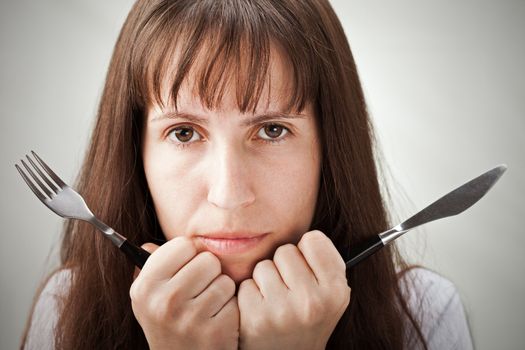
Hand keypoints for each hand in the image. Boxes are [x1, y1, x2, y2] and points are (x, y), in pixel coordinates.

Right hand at [130, 237, 238, 349]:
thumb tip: (148, 244)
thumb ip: (151, 268)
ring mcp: (190, 319)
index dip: (190, 255)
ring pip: (224, 280)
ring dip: (221, 291)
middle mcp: (164, 302)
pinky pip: (235, 300)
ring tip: (207, 306)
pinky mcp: (215, 332)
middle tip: (199, 290)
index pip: (183, 244)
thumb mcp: (149, 298)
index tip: (186, 268)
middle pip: (208, 260)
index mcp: (145, 287)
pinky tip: (217, 320)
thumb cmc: (168, 321)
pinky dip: (230, 308)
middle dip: (209, 272)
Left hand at [237, 230, 349, 349]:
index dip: (307, 251)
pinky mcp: (256, 318)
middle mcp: (312, 302)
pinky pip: (246, 284)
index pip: (313, 239)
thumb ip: (325, 262)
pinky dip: (250, 295)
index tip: (307, 266)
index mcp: (336, 291)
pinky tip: (261, 311)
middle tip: (290, 289)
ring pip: (263, 265)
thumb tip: (306, 222)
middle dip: (284, 265)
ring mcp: (283, 311)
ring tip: (275, 301)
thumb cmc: (307, 319)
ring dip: (265, 280)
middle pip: (286, 250)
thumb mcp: (331, 294)